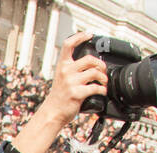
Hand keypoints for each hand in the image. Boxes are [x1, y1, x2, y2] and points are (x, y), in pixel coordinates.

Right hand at [12, 34, 106, 152]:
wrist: (52, 114)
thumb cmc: (59, 97)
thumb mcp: (61, 79)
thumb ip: (73, 69)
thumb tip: (91, 64)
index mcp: (62, 66)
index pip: (68, 44)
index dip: (80, 36)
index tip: (89, 34)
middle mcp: (66, 72)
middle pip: (89, 59)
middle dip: (100, 64)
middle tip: (103, 70)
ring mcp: (71, 83)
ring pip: (95, 72)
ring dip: (104, 78)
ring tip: (104, 82)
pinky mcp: (77, 93)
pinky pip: (96, 87)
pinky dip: (103, 89)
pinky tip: (102, 91)